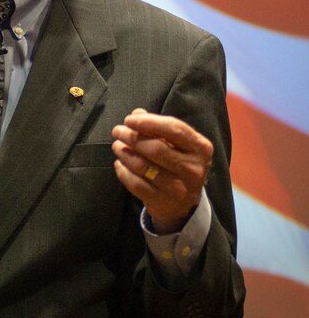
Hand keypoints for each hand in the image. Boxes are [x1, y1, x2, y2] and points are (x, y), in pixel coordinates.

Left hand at [111, 109, 213, 233]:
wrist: (183, 203)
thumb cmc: (178, 164)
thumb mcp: (176, 144)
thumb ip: (158, 127)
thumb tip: (137, 114)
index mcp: (200, 148)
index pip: (174, 129)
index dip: (149, 122)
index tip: (129, 120)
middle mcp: (193, 168)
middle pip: (156, 148)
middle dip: (132, 137)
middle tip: (118, 131)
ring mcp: (179, 187)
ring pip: (142, 166)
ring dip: (124, 153)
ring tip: (117, 146)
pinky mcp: (162, 201)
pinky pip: (135, 183)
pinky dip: (122, 171)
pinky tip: (119, 164)